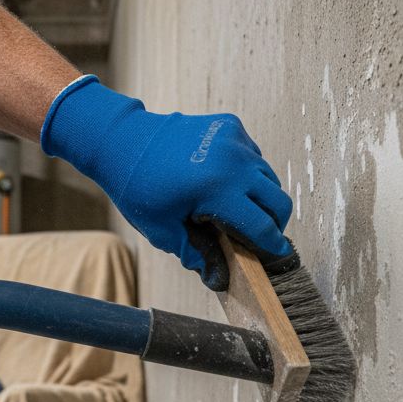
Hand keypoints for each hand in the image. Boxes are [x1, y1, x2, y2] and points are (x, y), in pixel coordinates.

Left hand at [41, 76, 292, 290]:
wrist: (124, 141)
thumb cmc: (138, 188)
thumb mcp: (162, 230)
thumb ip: (195, 254)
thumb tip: (218, 276)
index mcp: (217, 190)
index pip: (261, 225)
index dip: (272, 245)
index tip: (279, 254)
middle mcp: (233, 162)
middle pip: (277, 199)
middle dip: (276, 222)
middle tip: (263, 234)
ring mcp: (233, 140)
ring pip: (267, 175)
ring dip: (261, 196)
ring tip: (239, 209)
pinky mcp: (230, 125)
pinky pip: (252, 154)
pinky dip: (247, 171)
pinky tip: (224, 181)